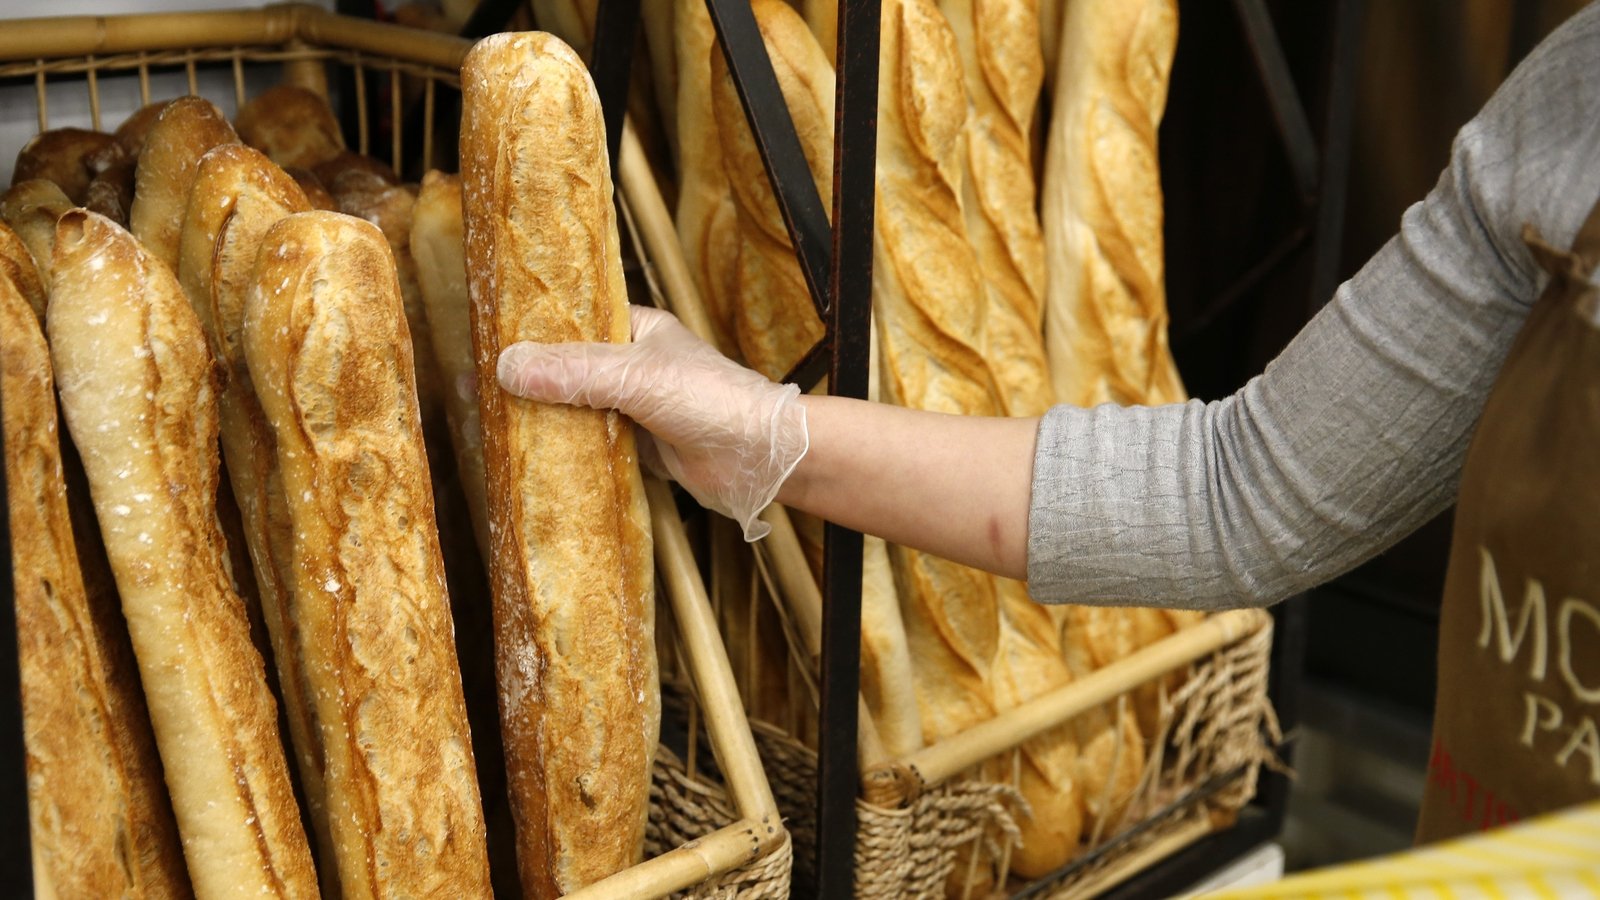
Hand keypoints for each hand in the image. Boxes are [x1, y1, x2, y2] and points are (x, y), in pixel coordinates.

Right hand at [497, 305, 807, 540]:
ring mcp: (632, 406)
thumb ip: (576, 371)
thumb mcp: (638, 378)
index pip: (573, 320)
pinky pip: (588, 442)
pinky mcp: (636, 446)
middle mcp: (631, 365)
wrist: (761, 459)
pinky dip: (562, 448)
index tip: (485, 338)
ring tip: (488, 421)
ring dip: (541, 416)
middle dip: (527, 378)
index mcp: (636, 330)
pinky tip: (528, 454)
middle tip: (473, 387)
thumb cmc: (713, 401)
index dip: (531, 329)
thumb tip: (508, 365)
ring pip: (574, 407)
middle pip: (566, 367)